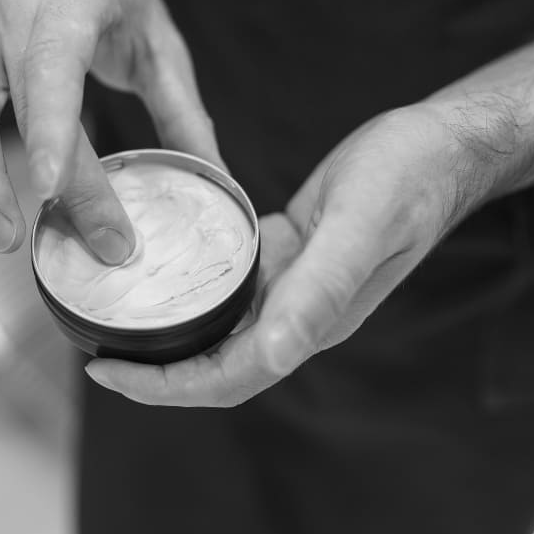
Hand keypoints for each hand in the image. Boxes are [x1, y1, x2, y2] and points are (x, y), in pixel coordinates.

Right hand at [0, 0, 218, 261]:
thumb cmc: (113, 1)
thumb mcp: (159, 43)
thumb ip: (182, 111)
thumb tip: (214, 182)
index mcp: (67, 2)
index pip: (53, 68)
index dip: (51, 130)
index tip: (55, 192)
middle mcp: (9, 17)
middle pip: (4, 104)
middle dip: (20, 177)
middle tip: (40, 241)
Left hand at [85, 104, 503, 405]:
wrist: (439, 146)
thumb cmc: (407, 180)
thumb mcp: (358, 226)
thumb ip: (319, 292)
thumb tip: (274, 354)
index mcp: (312, 321)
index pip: (230, 377)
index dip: (167, 387)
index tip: (107, 373)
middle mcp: (298, 314)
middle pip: (217, 366)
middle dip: (155, 374)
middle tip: (94, 356)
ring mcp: (293, 287)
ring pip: (221, 330)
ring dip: (168, 335)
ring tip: (111, 319)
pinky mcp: (288, 255)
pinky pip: (231, 287)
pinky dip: (190, 289)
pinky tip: (158, 270)